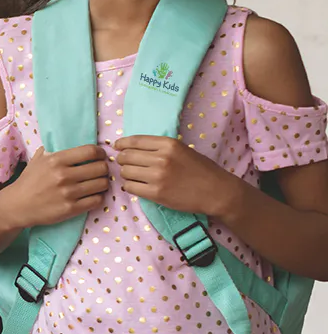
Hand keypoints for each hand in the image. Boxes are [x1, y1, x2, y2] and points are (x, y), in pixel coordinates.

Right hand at [2, 144, 109, 227]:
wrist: (17, 206)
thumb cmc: (28, 182)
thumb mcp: (37, 161)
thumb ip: (54, 151)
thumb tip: (69, 142)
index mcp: (56, 160)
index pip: (90, 151)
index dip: (100, 153)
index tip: (100, 157)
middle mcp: (63, 175)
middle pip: (100, 168)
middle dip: (103, 169)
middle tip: (100, 172)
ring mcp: (68, 193)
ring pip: (102, 184)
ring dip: (102, 184)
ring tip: (97, 184)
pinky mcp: (70, 209)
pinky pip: (97, 200)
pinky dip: (98, 197)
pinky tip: (92, 196)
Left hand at [115, 136, 240, 216]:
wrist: (216, 191)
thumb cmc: (200, 169)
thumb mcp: (182, 149)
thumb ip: (159, 147)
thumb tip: (131, 147)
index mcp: (168, 144)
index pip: (134, 141)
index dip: (121, 144)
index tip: (117, 146)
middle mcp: (161, 158)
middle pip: (126, 156)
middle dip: (122, 160)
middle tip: (126, 164)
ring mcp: (157, 176)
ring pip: (125, 172)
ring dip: (126, 174)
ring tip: (134, 176)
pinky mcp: (156, 193)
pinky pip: (130, 187)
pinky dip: (130, 186)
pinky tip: (137, 186)